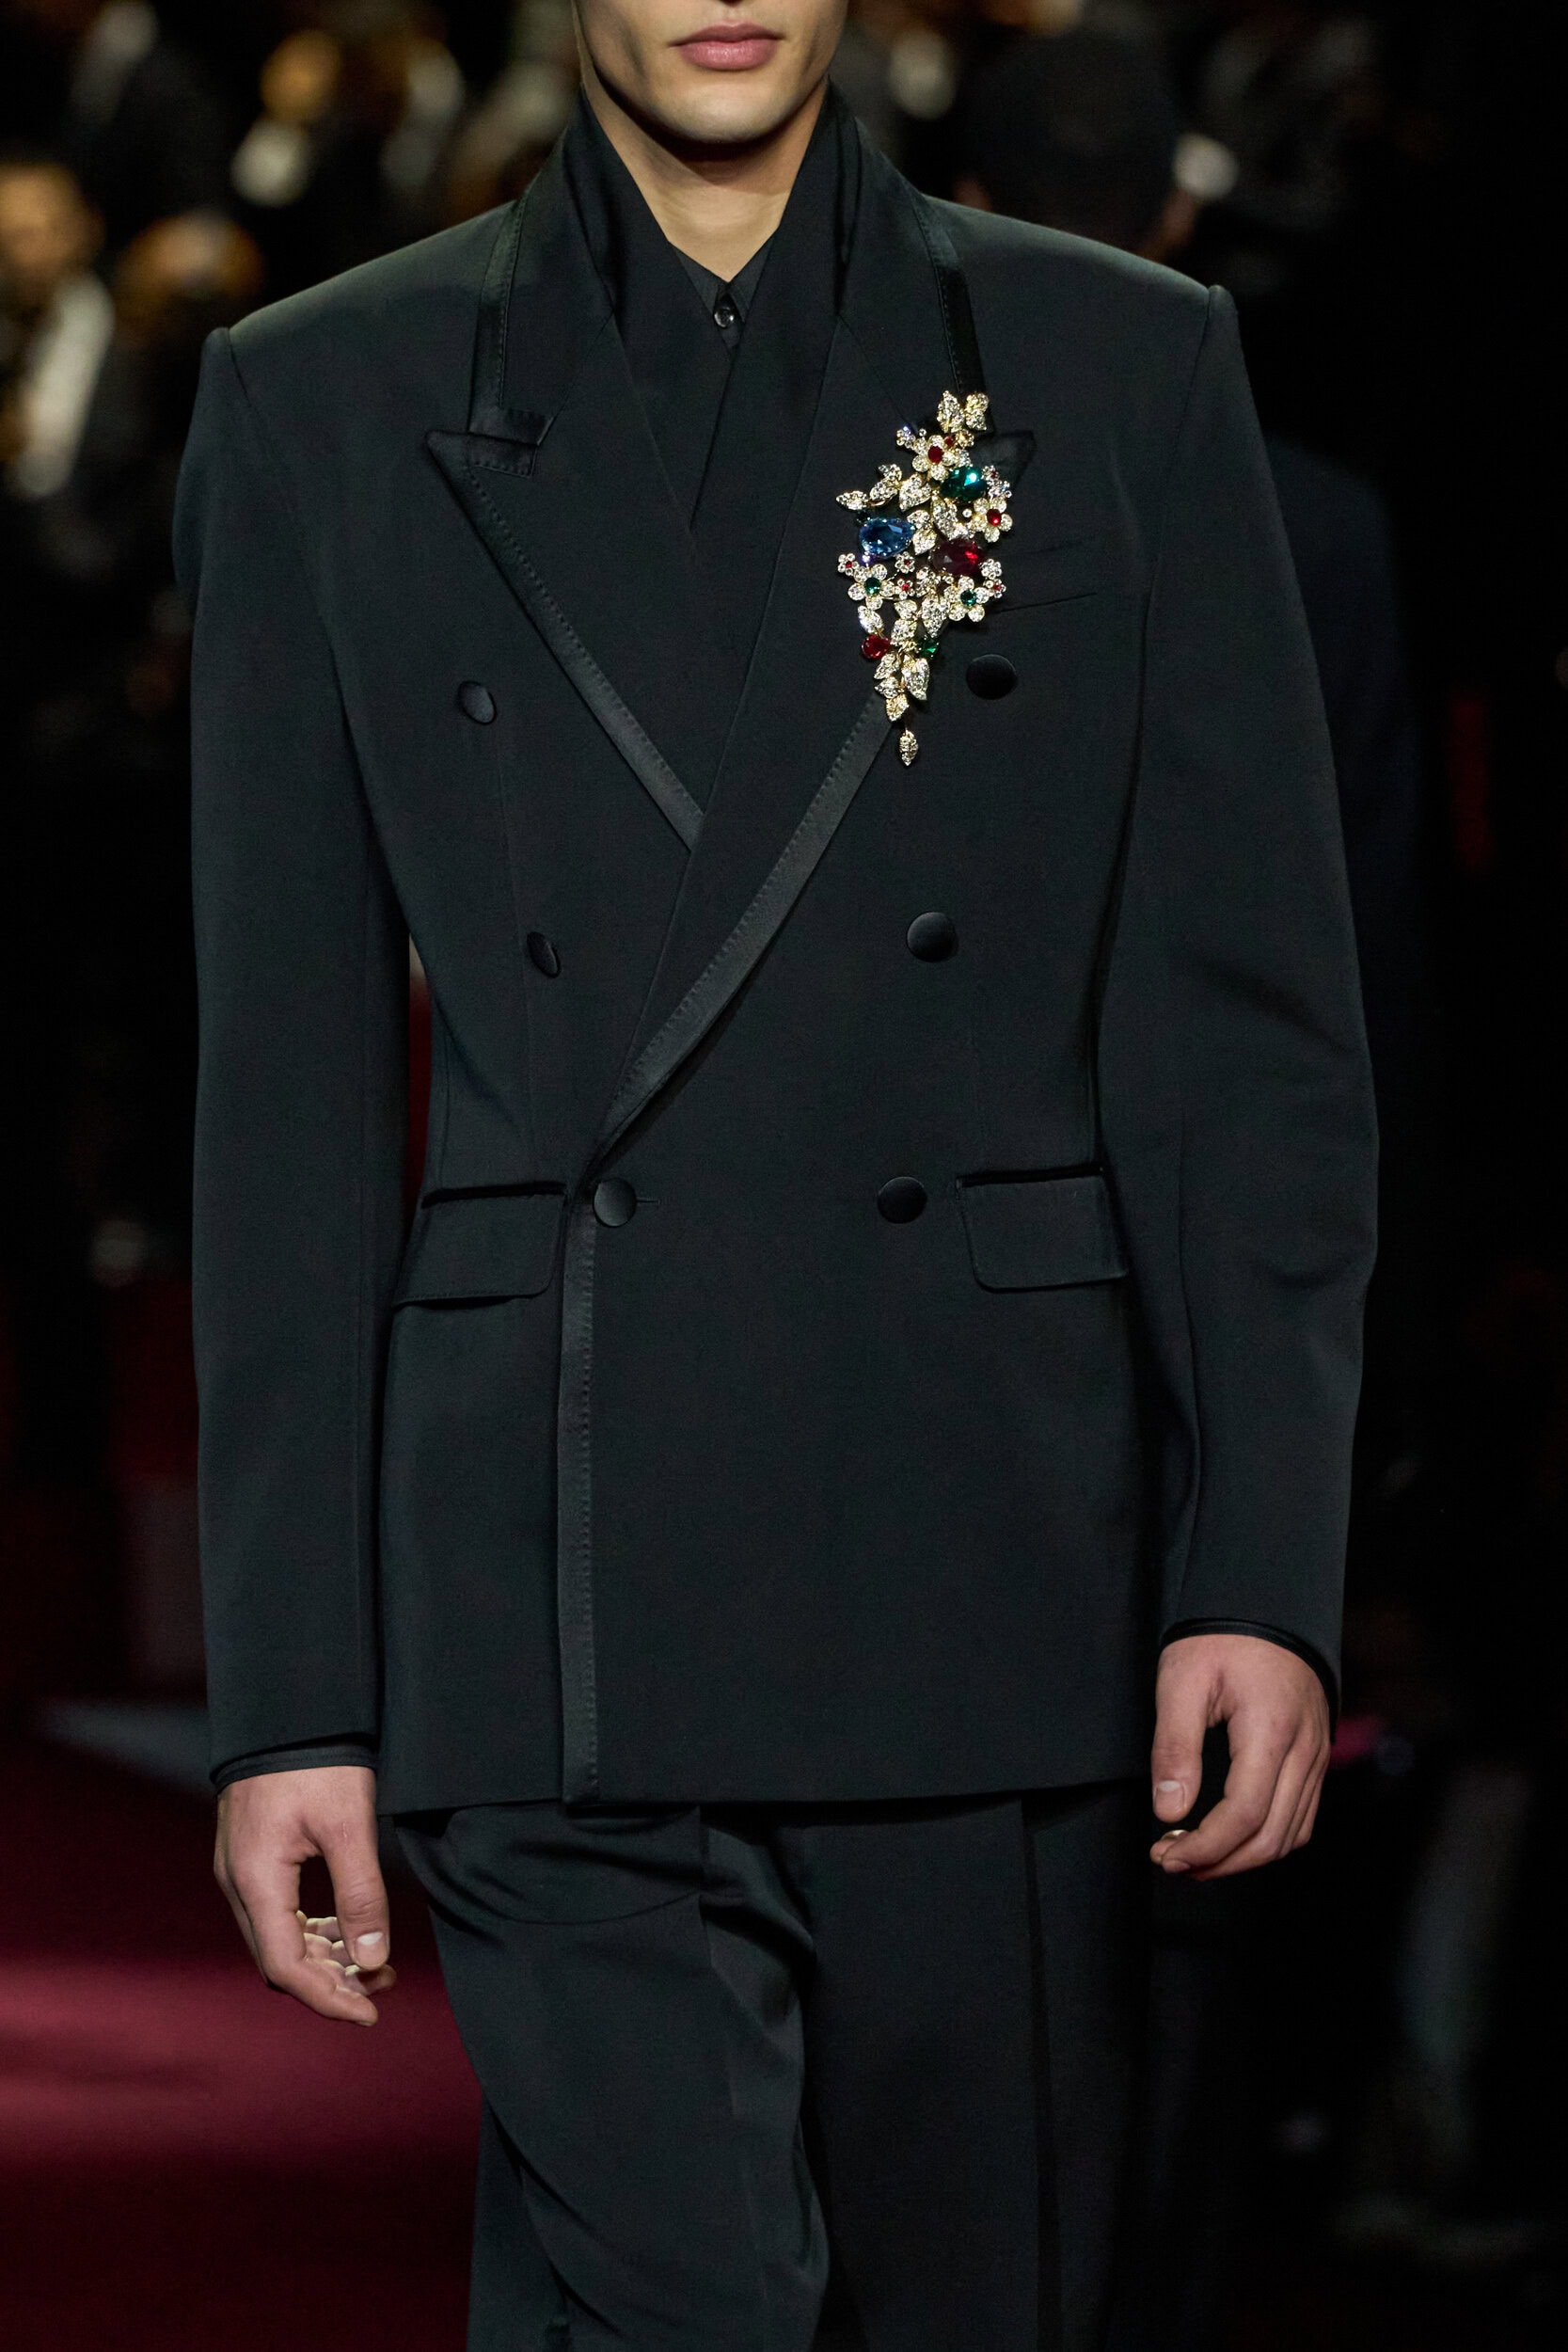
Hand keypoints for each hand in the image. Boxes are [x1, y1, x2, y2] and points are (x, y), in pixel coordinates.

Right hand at [214, 1765, 396, 2023]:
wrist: (288, 1709)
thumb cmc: (318, 1760)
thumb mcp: (349, 1825)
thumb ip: (361, 1894)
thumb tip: (374, 1959)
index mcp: (256, 1880)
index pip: (285, 1967)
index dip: (329, 1998)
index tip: (371, 2013)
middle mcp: (238, 1883)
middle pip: (279, 1960)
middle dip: (331, 1983)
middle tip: (382, 1988)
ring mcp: (239, 1871)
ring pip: (278, 1939)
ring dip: (323, 1958)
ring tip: (374, 1964)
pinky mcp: (251, 1858)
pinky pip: (278, 1913)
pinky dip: (312, 1931)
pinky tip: (345, 1930)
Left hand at [1149, 1633, 1329, 1879]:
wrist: (1264, 1607)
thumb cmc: (1221, 1639)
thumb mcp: (1182, 1682)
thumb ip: (1174, 1748)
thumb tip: (1169, 1811)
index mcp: (1270, 1732)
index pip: (1245, 1815)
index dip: (1206, 1847)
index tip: (1167, 1854)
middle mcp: (1304, 1751)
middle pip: (1271, 1837)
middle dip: (1221, 1862)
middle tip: (1174, 1861)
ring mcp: (1316, 1756)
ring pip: (1291, 1834)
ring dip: (1244, 1858)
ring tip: (1198, 1857)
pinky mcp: (1316, 1756)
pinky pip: (1302, 1816)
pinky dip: (1269, 1839)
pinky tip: (1234, 1838)